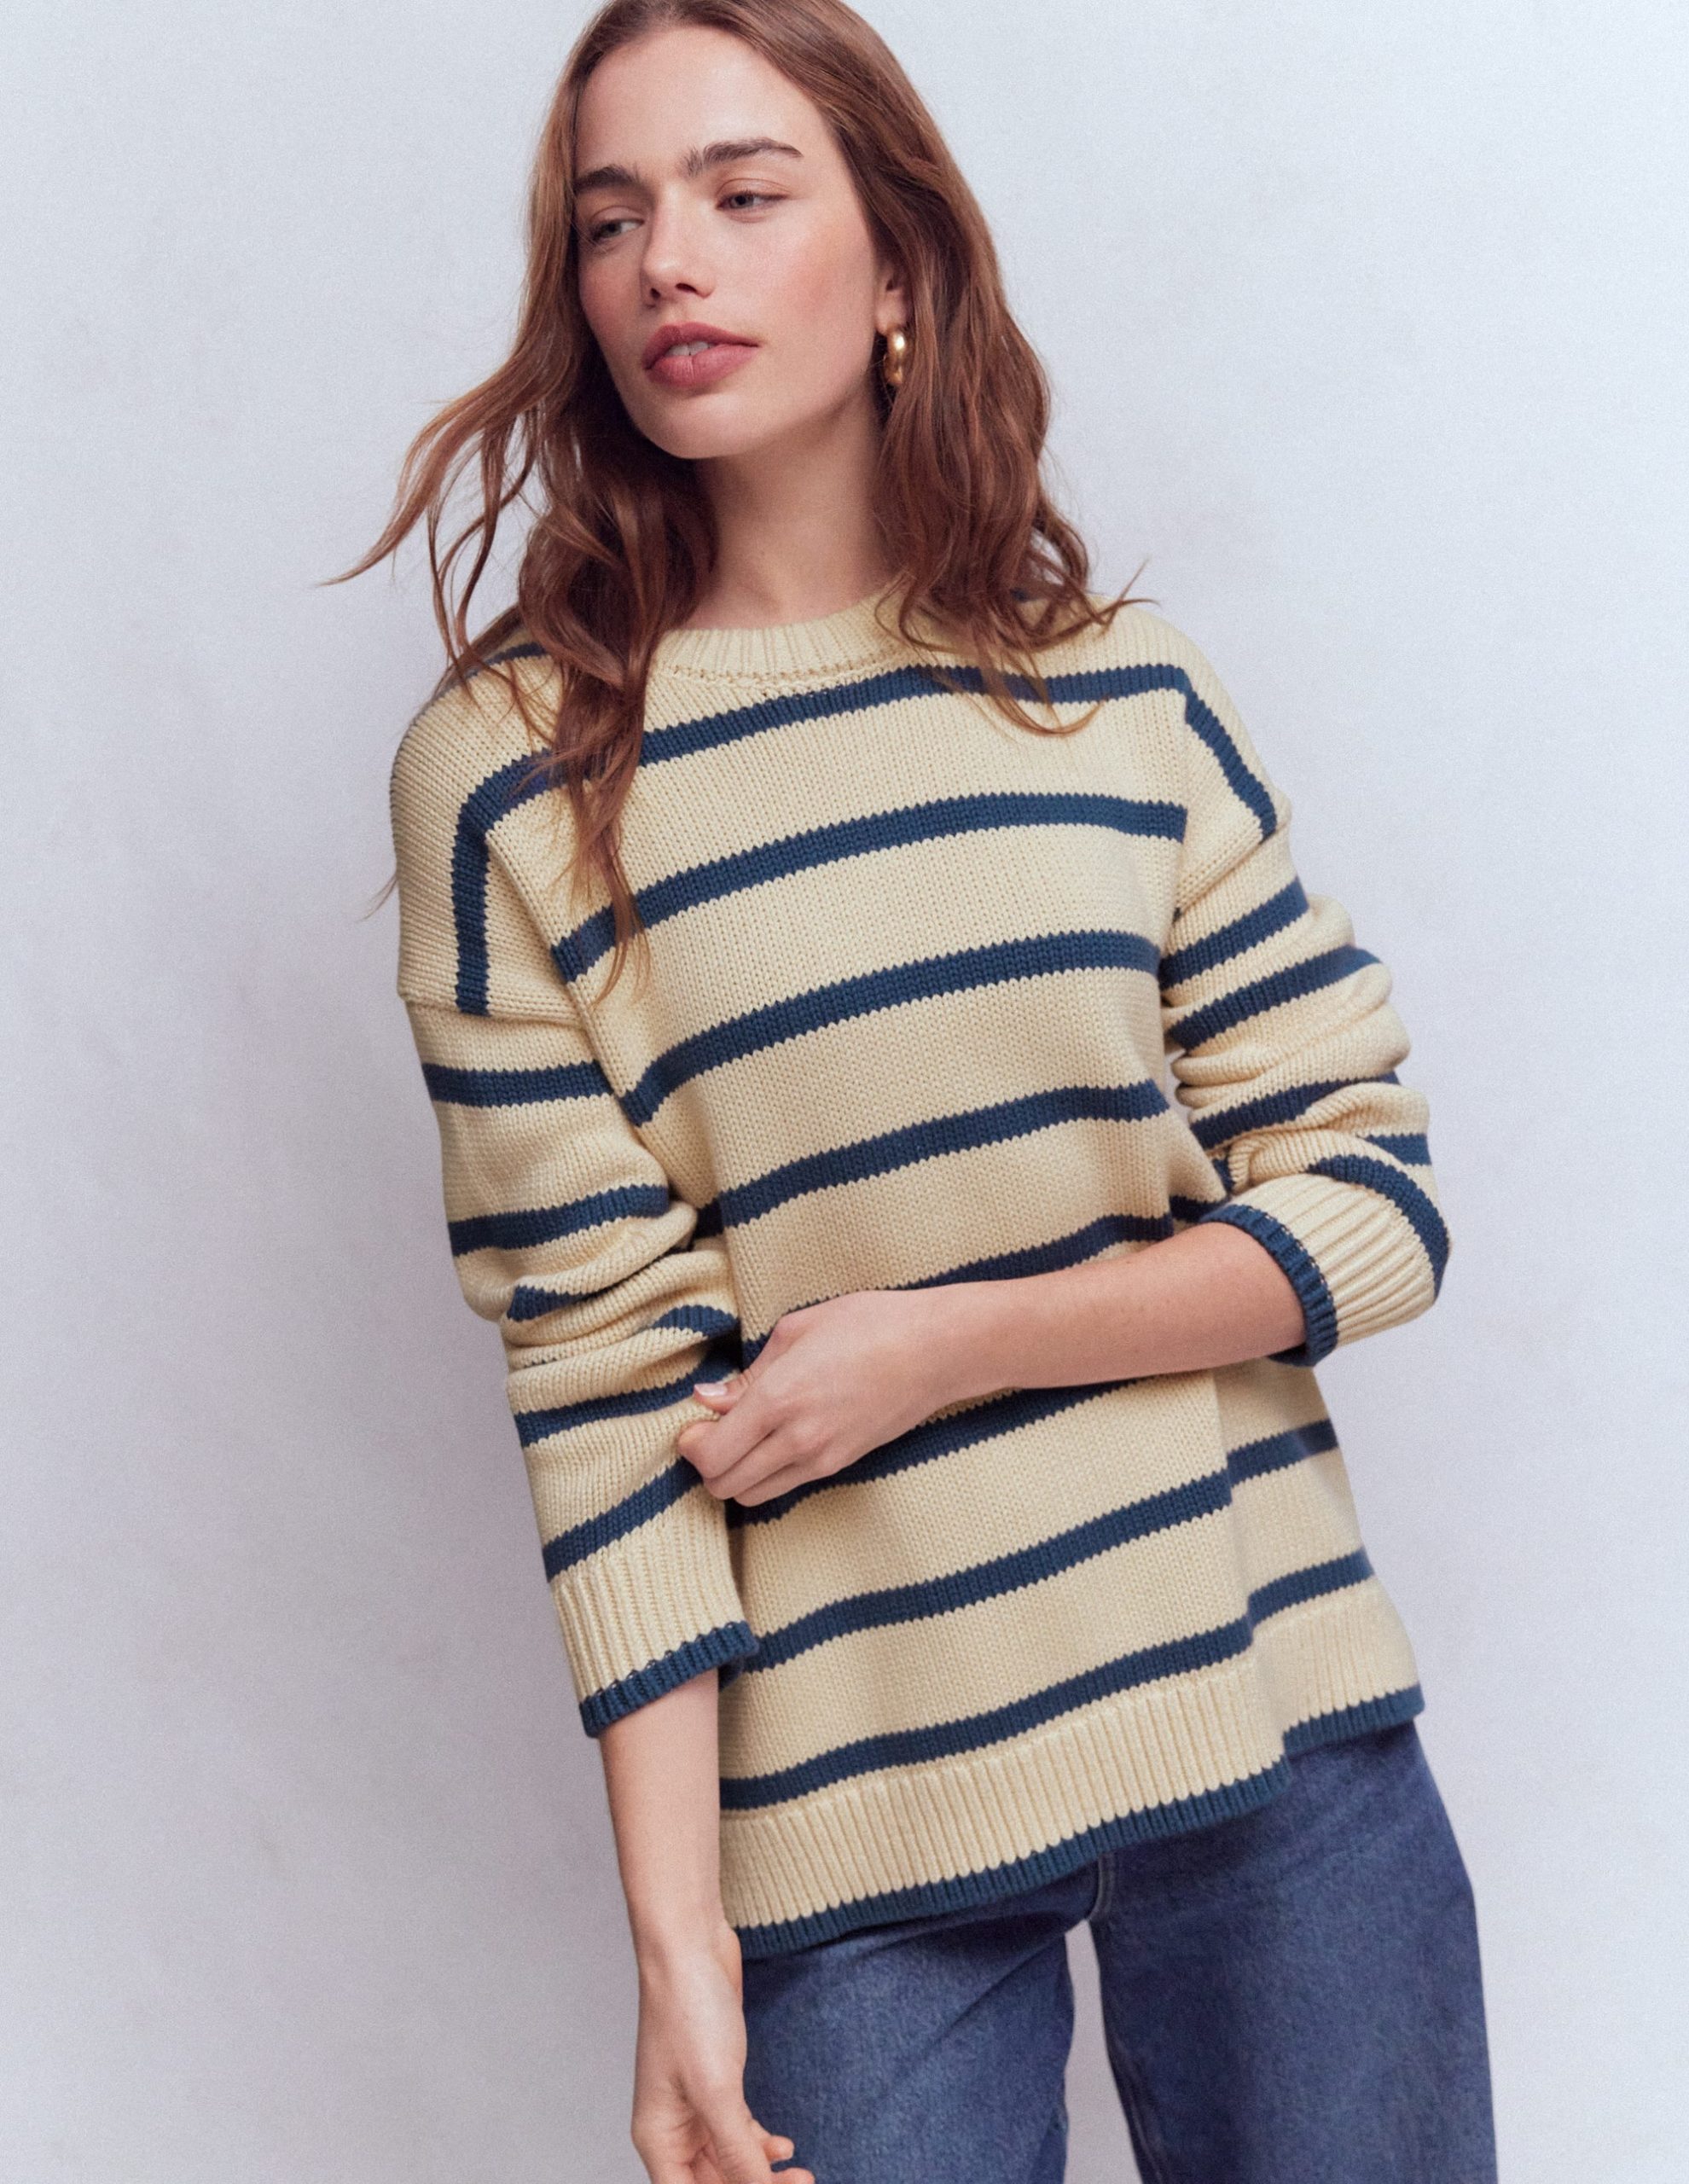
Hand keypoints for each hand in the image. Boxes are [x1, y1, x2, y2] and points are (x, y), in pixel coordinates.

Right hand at [630, 1917, 813, 2183]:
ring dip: (763, 2171)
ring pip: (730, 2160)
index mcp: (658, 2138)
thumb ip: (737, 2152)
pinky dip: (760, 2143)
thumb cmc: (687, 2010)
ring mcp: (695, 2105)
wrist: (691, 1946)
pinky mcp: (717, 2081)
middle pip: (714, 2183)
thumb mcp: (716, 2091)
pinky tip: (784, 2146)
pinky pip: (738, 2130)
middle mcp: (672, 2128)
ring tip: (802, 2174)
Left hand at [675, 1288, 955, 1505]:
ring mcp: (822, 1459)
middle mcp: (797, 1439)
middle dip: (706, 1464)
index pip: (711, 1455)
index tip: (693, 1423)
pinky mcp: (842, 1465)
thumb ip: (748, 1373)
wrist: (935, 1350)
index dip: (690, 1446)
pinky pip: (785, 1486)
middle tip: (710, 1433)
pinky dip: (765, 1475)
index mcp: (779, 1399)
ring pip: (752, 1495)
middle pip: (725, 1485)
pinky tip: (771, 1443)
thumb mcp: (796, 1330)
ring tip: (740, 1439)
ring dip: (735, 1474)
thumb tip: (707, 1399)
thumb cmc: (868, 1325)